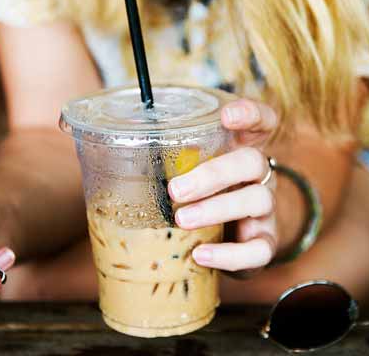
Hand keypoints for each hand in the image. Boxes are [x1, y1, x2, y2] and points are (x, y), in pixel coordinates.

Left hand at [168, 99, 277, 274]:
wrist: (237, 236)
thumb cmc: (204, 192)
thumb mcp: (190, 168)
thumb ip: (164, 153)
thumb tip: (102, 136)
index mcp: (242, 147)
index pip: (262, 120)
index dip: (250, 113)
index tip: (226, 115)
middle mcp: (260, 175)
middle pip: (252, 161)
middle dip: (213, 174)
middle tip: (175, 189)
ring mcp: (266, 209)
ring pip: (257, 200)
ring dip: (217, 209)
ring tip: (182, 220)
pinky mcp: (265, 242)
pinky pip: (259, 249)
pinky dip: (229, 254)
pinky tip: (200, 255)